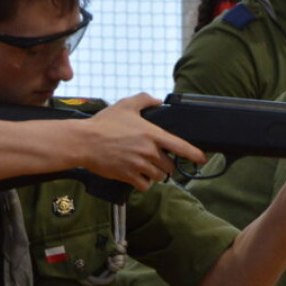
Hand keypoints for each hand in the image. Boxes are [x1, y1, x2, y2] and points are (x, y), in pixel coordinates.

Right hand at [83, 93, 206, 190]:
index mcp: (152, 134)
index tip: (202, 159)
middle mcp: (149, 151)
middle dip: (166, 164)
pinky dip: (144, 183)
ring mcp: (139, 165)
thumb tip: (157, 101)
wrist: (83, 141)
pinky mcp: (128, 176)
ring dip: (155, 174)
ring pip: (159, 176)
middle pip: (170, 166)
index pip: (181, 147)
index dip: (195, 154)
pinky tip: (138, 176)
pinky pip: (145, 185)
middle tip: (157, 160)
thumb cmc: (103, 123)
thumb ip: (145, 100)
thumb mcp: (126, 105)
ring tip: (146, 167)